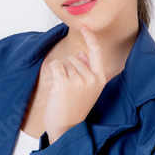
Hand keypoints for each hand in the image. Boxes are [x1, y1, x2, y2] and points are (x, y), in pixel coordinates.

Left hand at [43, 25, 105, 144]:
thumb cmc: (75, 108)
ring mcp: (80, 80)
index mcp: (100, 78)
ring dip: (60, 73)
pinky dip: (53, 73)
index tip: (85, 26)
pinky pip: (56, 66)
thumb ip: (86, 69)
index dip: (90, 37)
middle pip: (74, 57)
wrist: (67, 129)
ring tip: (64, 92)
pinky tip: (57, 88)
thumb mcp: (86, 89)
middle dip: (68, 69)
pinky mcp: (66, 83)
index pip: (96, 52)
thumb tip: (81, 52)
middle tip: (69, 90)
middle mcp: (92, 78)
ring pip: (64, 62)